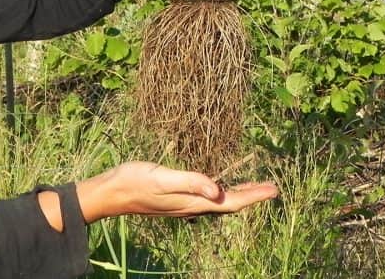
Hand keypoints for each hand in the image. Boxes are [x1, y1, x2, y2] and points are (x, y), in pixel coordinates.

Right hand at [77, 161, 276, 221]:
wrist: (111, 193)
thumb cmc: (134, 182)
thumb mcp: (162, 179)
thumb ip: (190, 182)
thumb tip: (218, 190)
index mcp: (192, 201)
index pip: (231, 201)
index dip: (253, 196)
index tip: (273, 189)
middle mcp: (192, 206)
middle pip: (229, 204)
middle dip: (251, 196)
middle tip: (270, 188)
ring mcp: (183, 203)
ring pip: (219, 202)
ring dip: (238, 194)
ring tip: (252, 187)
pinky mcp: (175, 198)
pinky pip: (207, 197)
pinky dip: (220, 191)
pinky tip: (217, 186)